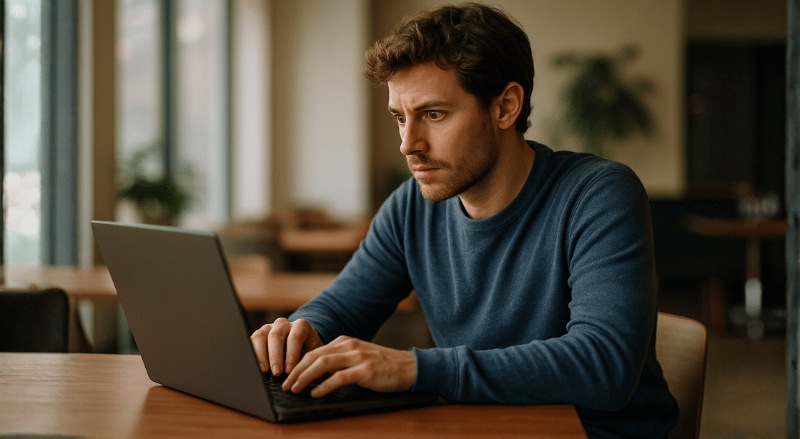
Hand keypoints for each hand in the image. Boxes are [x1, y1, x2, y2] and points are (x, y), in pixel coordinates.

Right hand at [250, 318, 323, 375]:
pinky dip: (253, 354)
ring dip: (262, 355)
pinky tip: (256, 366)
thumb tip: (300, 377)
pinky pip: (252, 340)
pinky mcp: (259, 334)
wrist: (301, 344)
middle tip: (276, 373)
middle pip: (276, 336)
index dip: (291, 354)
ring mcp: (269, 327)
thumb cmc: (307, 352)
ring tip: (264, 371)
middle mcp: (283, 324)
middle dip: (276, 356)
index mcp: (301, 326)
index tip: (289, 371)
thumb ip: (307, 362)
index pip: (295, 337)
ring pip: (261, 336)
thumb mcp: (312, 355)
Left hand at [282, 335, 416, 397]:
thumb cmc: (384, 366)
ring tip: (295, 389)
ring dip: (305, 377)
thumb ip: (340, 362)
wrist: (410, 367)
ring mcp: (358, 357)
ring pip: (322, 364)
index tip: (287, 377)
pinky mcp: (366, 371)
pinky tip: (315, 394)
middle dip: (296, 371)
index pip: (314, 351)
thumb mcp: (359, 359)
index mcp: (345, 342)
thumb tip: (315, 376)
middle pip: (314, 356)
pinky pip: (339, 377)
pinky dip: (324, 386)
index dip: (298, 364)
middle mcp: (349, 346)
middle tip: (285, 385)